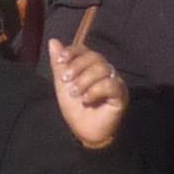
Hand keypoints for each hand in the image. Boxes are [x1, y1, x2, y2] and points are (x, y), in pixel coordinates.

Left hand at [47, 27, 130, 152]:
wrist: (84, 132)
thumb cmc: (75, 109)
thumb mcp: (63, 86)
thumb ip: (59, 65)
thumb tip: (53, 41)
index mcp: (90, 66)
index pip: (84, 50)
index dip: (73, 51)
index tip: (61, 60)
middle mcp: (104, 70)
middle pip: (94, 57)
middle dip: (77, 67)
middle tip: (66, 80)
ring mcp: (114, 81)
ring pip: (102, 69)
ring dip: (84, 81)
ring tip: (76, 95)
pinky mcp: (121, 94)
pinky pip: (111, 84)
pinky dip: (95, 90)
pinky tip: (87, 100)